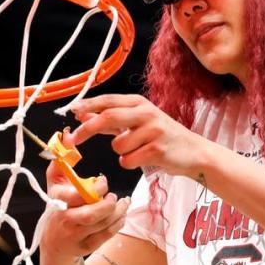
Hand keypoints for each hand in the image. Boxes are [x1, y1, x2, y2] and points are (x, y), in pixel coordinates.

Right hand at [40, 133, 129, 257]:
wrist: (54, 241)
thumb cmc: (58, 205)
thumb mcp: (55, 181)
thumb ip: (61, 158)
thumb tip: (65, 134)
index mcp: (58, 201)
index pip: (78, 195)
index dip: (96, 188)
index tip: (102, 181)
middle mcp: (65, 219)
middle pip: (92, 214)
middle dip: (108, 204)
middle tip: (114, 196)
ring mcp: (76, 235)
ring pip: (103, 224)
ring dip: (118, 212)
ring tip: (123, 202)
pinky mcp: (87, 246)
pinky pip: (107, 234)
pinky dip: (118, 223)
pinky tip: (121, 214)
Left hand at [69, 94, 207, 178]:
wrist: (193, 152)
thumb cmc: (161, 137)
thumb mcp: (137, 123)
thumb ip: (112, 119)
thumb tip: (83, 114)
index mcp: (139, 103)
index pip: (108, 101)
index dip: (87, 106)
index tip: (71, 112)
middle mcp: (146, 112)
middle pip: (108, 117)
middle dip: (88, 128)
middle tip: (73, 139)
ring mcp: (153, 130)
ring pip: (118, 145)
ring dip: (120, 153)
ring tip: (137, 151)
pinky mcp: (157, 149)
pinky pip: (128, 160)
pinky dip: (130, 163)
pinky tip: (145, 159)